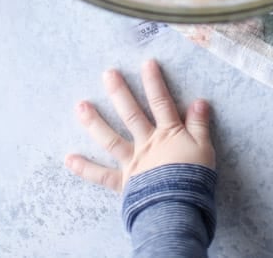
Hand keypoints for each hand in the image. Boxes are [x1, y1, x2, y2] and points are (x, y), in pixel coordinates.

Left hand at [65, 59, 214, 191]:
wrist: (179, 209)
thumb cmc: (194, 179)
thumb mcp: (204, 149)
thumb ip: (200, 125)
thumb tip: (199, 101)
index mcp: (168, 134)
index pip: (161, 102)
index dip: (154, 82)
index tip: (146, 63)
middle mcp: (146, 144)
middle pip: (131, 114)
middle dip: (119, 93)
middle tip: (107, 74)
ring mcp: (132, 163)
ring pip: (111, 140)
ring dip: (95, 122)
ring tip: (80, 106)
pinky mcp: (124, 183)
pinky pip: (102, 176)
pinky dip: (84, 168)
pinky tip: (68, 158)